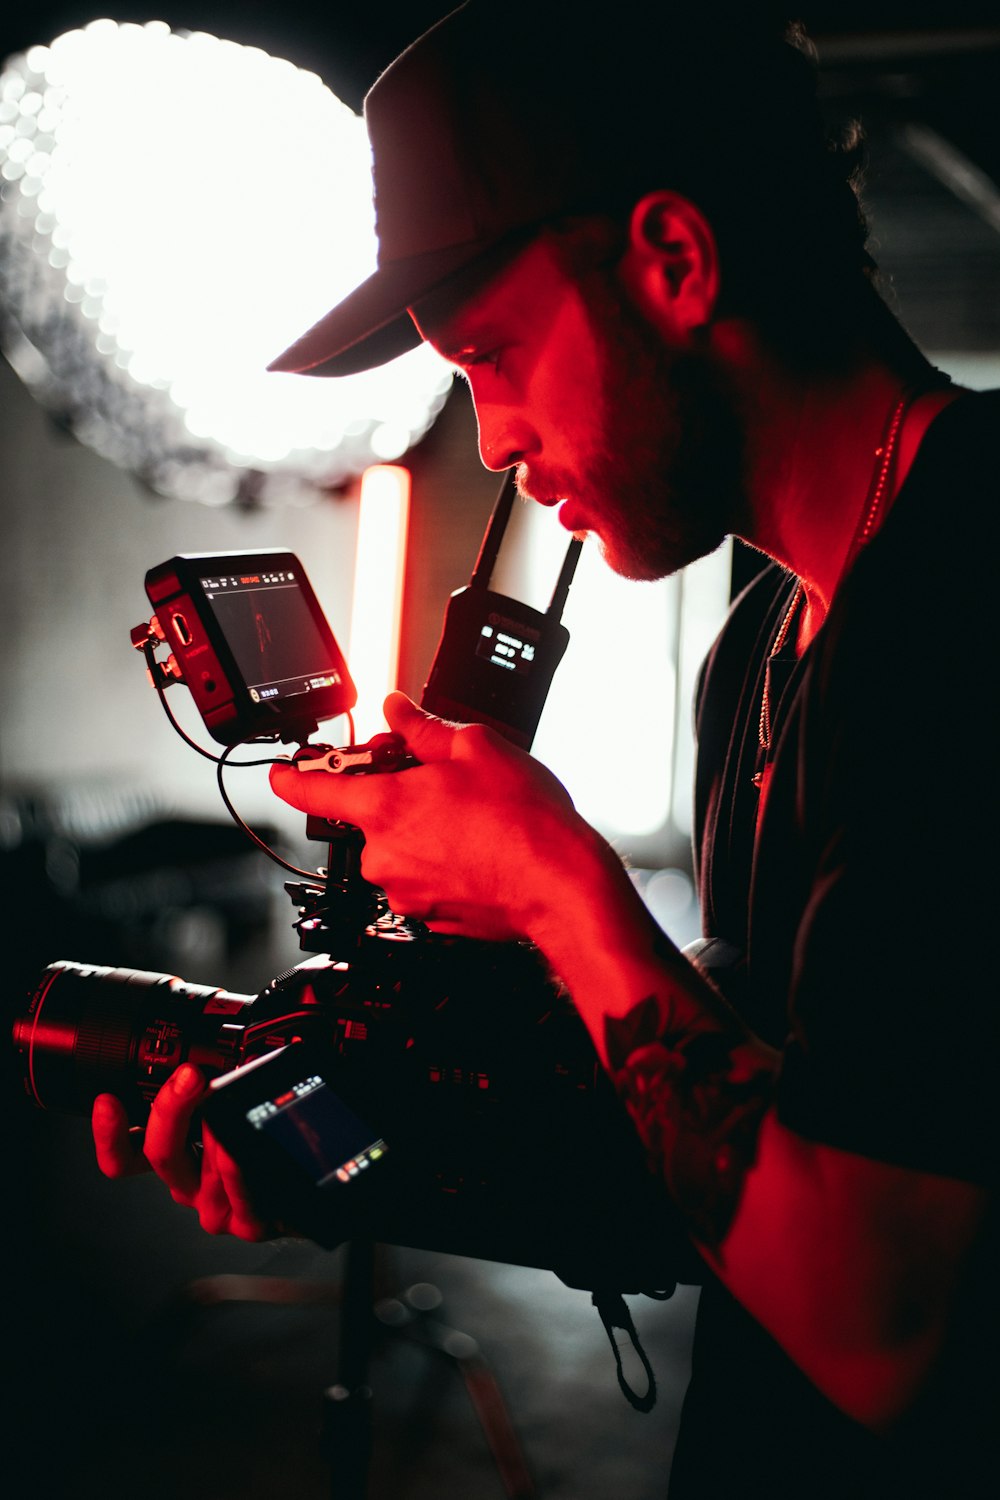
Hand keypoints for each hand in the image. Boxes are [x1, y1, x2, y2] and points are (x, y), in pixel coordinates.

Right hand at [91, 1064, 272, 1240]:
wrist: (302, 1183)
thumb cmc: (257, 1144)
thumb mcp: (222, 1107)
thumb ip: (205, 1085)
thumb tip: (202, 1050)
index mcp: (172, 1157)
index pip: (123, 1156)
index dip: (108, 1134)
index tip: (108, 1101)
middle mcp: (186, 1183)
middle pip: (160, 1153)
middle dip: (171, 1109)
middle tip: (189, 1077)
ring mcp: (215, 1205)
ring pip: (204, 1170)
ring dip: (216, 1131)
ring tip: (230, 1102)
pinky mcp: (248, 1222)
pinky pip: (239, 1196)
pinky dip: (238, 1170)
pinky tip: (240, 1150)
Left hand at [270, 692, 588, 942]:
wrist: (560, 885)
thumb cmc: (524, 821)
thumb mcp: (475, 749)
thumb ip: (423, 729)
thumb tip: (398, 711)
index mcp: (383, 808)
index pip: (312, 791)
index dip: (292, 778)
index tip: (282, 774)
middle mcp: (384, 856)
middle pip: (369, 818)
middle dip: (397, 797)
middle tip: (440, 782)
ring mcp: (406, 891)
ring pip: (399, 850)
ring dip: (423, 832)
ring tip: (472, 820)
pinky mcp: (431, 916)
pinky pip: (424, 880)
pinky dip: (443, 863)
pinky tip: (478, 850)